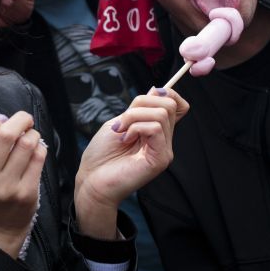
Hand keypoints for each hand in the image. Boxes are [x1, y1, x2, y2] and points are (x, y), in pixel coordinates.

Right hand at [0, 112, 46, 257]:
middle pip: (4, 135)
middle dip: (18, 120)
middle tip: (23, 119)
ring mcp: (7, 188)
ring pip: (26, 144)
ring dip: (32, 133)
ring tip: (30, 135)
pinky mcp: (26, 193)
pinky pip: (38, 158)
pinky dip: (39, 147)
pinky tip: (35, 150)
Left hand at [74, 88, 188, 239]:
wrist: (92, 180)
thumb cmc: (101, 155)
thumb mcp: (120, 122)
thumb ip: (139, 109)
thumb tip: (158, 90)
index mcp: (156, 130)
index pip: (177, 104)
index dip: (165, 93)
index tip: (139, 102)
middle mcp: (164, 140)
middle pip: (168, 104)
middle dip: (141, 103)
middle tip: (123, 121)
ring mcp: (164, 150)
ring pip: (160, 114)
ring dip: (133, 117)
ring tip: (121, 132)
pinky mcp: (160, 159)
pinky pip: (154, 128)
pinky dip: (135, 127)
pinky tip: (125, 139)